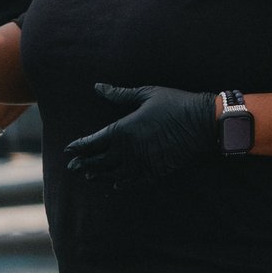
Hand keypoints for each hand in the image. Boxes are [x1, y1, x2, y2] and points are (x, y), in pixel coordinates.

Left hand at [65, 83, 217, 184]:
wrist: (203, 121)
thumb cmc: (174, 103)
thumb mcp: (145, 94)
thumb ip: (118, 95)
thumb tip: (97, 87)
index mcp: (122, 129)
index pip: (92, 142)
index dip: (78, 147)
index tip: (68, 150)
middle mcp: (129, 150)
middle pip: (99, 161)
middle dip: (83, 164)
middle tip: (72, 167)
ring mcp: (142, 163)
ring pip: (114, 174)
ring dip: (99, 175)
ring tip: (88, 176)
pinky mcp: (156, 171)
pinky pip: (134, 182)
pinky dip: (122, 184)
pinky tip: (116, 185)